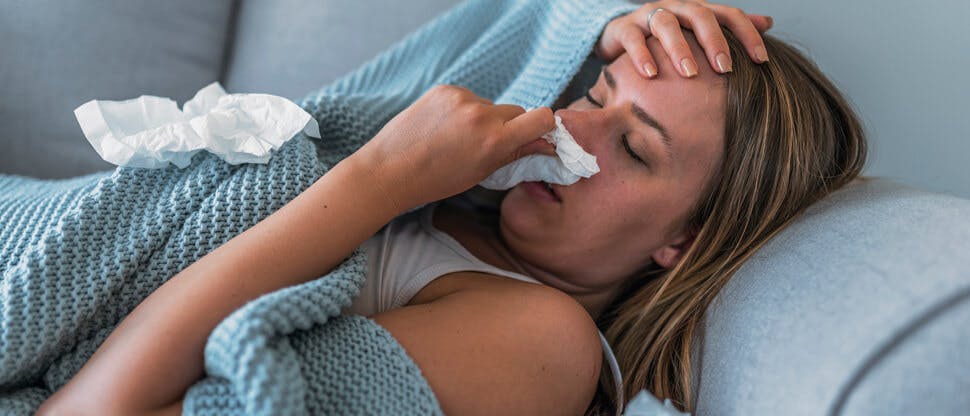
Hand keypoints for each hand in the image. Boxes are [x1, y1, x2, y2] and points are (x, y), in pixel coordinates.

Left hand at [352, 85, 554, 212]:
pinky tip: (443, 127)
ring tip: (457, 138)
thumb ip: (515, 154)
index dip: (544, 126)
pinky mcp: (445, 89)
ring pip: (490, 106)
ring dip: (484, 119)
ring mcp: (461, 99)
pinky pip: (468, 98)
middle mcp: (481, 115)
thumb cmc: (436, 180)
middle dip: (510, 127)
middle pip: (516, 112)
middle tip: (488, 144)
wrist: (390, 170)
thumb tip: (545, 143)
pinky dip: (462, 110)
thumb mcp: (481, 173)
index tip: (537, 135)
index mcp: (494, 141)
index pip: (541, 118)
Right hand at [595, 0, 772, 77]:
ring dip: (680, 48)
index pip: (729, 15)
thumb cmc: (665, 39)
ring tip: (689, 73)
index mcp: (698, 10)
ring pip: (667, 24)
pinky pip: (633, 38)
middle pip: (700, 15)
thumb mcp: (697, 34)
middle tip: (725, 69)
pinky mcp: (624, 28)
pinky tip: (650, 75)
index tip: (762, 61)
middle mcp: (676, 8)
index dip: (748, 34)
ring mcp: (649, 15)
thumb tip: (768, 23)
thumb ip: (728, 29)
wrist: (620, 36)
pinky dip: (642, 55)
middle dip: (714, 42)